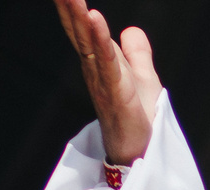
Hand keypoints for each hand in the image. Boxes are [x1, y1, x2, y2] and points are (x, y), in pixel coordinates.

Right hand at [53, 0, 162, 164]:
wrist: (140, 153)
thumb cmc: (138, 119)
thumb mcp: (142, 77)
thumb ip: (136, 54)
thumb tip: (132, 30)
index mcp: (100, 61)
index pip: (83, 27)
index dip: (73, 5)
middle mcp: (94, 68)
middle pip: (78, 29)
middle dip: (67, 4)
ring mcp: (102, 80)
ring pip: (87, 41)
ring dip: (77, 14)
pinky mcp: (115, 93)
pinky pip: (107, 61)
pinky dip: (99, 39)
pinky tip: (94, 17)